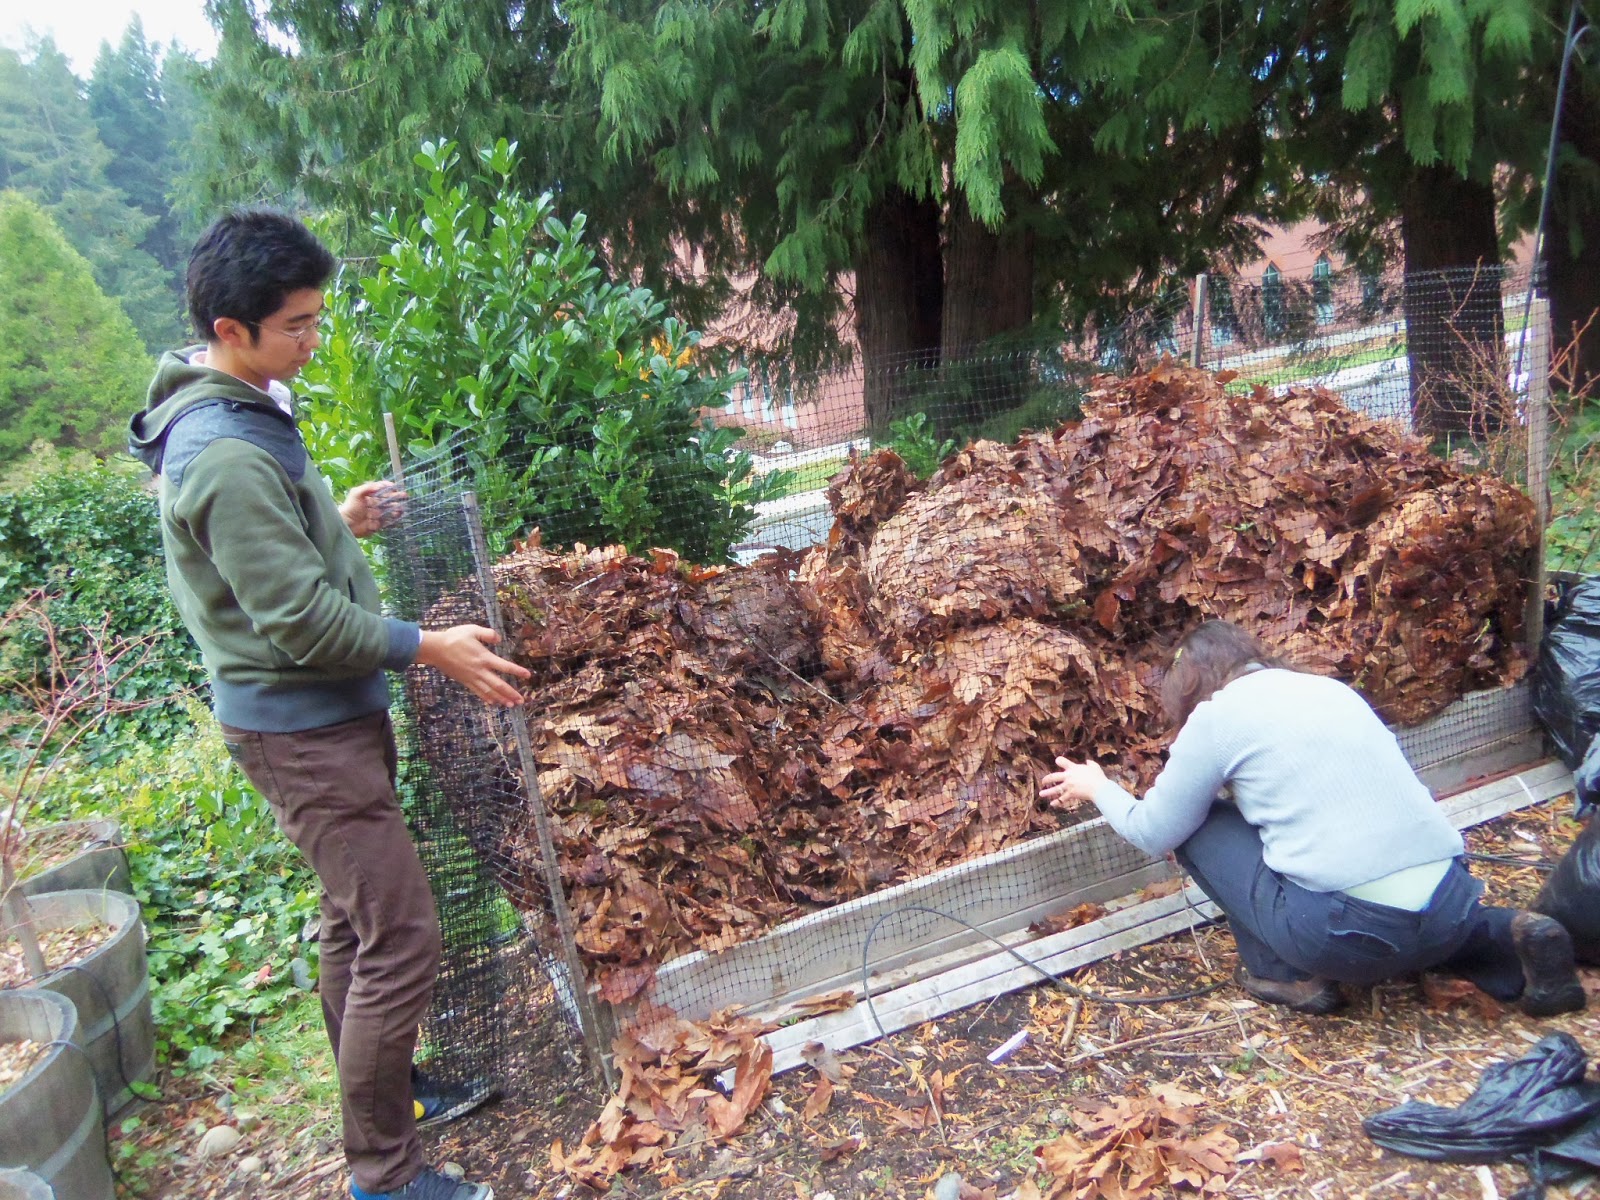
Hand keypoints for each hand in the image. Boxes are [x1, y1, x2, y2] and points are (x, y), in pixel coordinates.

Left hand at [340, 481, 406, 536]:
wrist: (347, 524)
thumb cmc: (350, 507)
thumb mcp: (356, 493)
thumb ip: (368, 487)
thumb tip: (381, 486)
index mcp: (369, 496)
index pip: (381, 490)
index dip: (388, 488)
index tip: (395, 487)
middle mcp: (374, 505)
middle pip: (387, 500)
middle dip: (396, 498)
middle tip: (405, 496)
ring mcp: (376, 515)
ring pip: (389, 511)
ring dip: (396, 508)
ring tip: (402, 508)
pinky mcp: (378, 525)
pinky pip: (388, 522)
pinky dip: (394, 519)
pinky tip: (398, 516)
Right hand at [416, 625, 530, 706]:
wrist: (435, 649)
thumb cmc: (454, 638)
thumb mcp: (472, 630)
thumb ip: (488, 634)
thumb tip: (499, 639)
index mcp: (484, 657)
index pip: (504, 666)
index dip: (517, 671)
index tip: (528, 675)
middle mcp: (480, 670)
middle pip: (499, 684)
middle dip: (511, 693)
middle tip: (521, 701)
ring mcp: (472, 678)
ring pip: (489, 691)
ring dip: (501, 699)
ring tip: (511, 705)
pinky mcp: (465, 681)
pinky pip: (478, 692)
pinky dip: (486, 698)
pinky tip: (493, 703)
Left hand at [1040, 757, 1108, 808]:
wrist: (1100, 788)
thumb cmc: (1098, 777)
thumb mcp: (1094, 767)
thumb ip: (1090, 763)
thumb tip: (1088, 762)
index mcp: (1073, 768)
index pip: (1061, 761)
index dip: (1059, 761)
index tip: (1057, 762)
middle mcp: (1068, 777)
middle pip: (1053, 777)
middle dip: (1047, 779)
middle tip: (1043, 781)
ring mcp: (1068, 786)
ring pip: (1055, 789)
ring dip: (1047, 792)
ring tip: (1041, 794)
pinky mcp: (1071, 794)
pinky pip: (1062, 799)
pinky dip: (1057, 802)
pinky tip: (1052, 804)